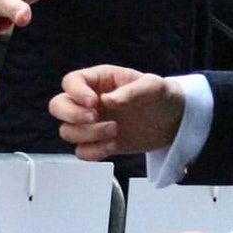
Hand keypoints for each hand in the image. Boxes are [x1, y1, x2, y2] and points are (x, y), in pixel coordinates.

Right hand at [49, 65, 184, 159]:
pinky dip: (93, 152)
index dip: (76, 92)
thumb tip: (108, 100)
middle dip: (71, 115)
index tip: (93, 103)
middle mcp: (91, 101)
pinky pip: (81, 151)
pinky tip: (113, 145)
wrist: (173, 121)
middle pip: (58, 106)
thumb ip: (133, 90)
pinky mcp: (99, 143)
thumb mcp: (155, 87)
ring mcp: (93, 123)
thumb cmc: (162, 96)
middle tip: (95, 117)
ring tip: (115, 130)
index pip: (72, 81)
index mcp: (101, 80)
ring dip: (87, 134)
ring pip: (67, 131)